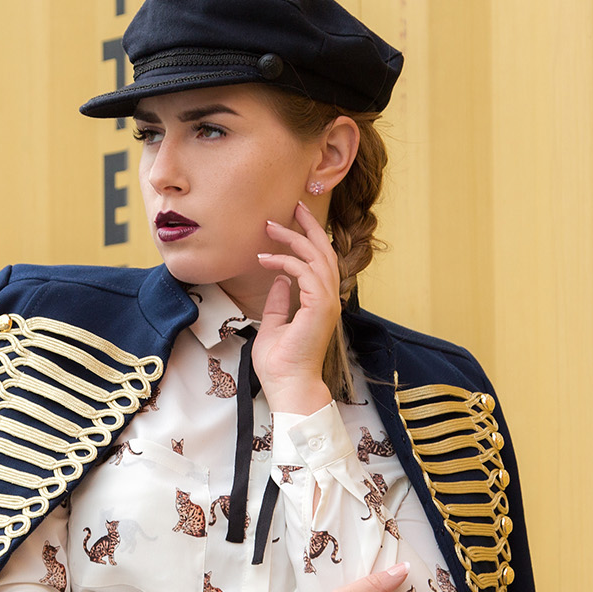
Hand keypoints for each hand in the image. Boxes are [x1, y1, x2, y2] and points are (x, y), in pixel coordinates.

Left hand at [251, 201, 340, 416]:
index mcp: (320, 302)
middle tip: (293, 206)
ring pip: (316, 257)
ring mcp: (327, 301)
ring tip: (271, 226)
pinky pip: (304, 272)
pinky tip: (264, 258)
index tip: (293, 220)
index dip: (309, 238)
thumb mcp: (274, 325)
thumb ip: (279, 303)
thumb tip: (279, 281)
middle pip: (324, 251)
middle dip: (308, 226)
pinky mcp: (320, 306)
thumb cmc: (281, 364)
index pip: (319, 261)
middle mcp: (328, 298)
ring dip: (293, 238)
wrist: (289, 386)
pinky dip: (284, 261)